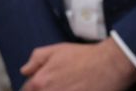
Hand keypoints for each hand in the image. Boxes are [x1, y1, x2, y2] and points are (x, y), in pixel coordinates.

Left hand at [20, 39, 135, 90]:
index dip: (34, 88)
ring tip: (70, 86)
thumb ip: (36, 59)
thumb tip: (25, 71)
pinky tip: (76, 90)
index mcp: (40, 82)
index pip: (27, 90)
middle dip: (47, 89)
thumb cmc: (85, 57)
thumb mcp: (57, 50)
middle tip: (62, 84)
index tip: (46, 84)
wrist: (110, 65)